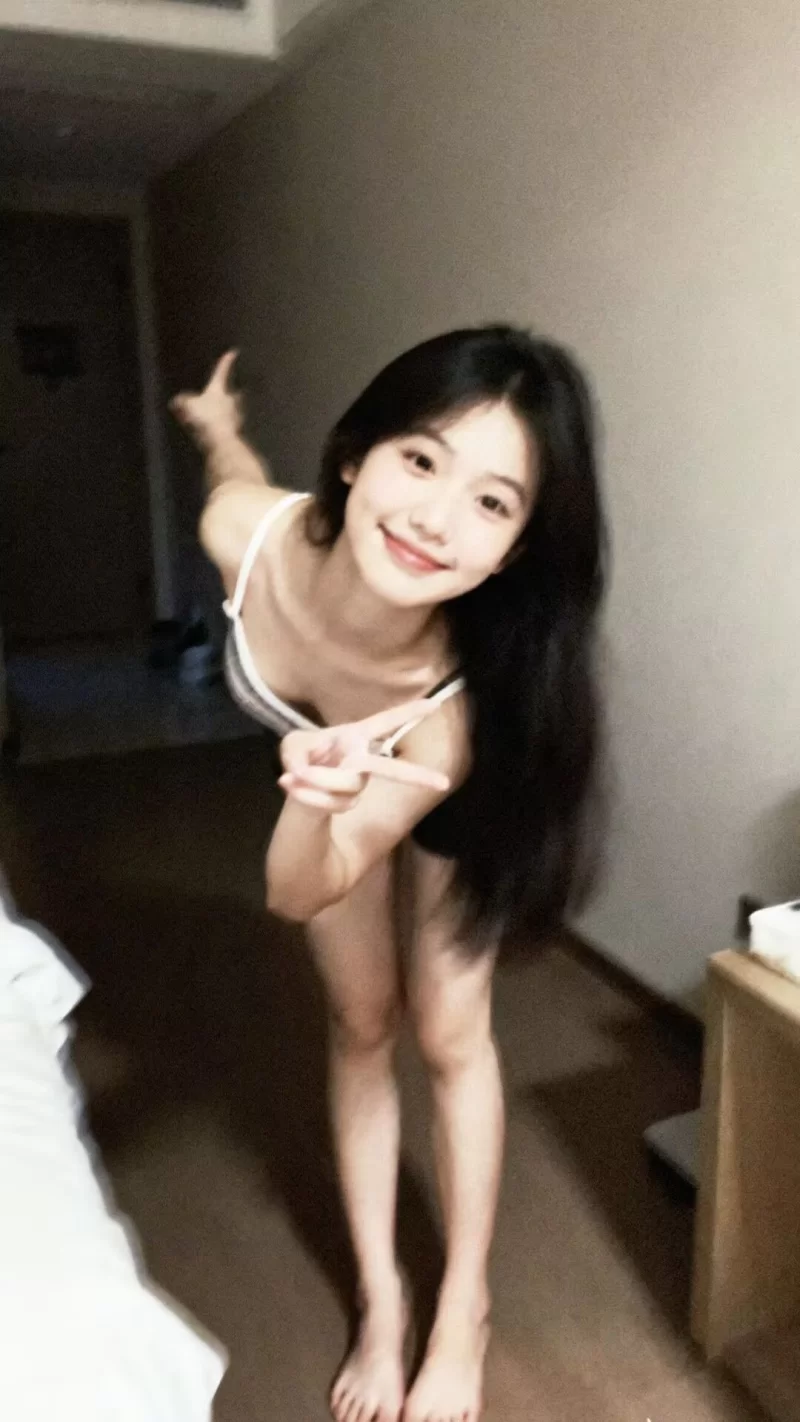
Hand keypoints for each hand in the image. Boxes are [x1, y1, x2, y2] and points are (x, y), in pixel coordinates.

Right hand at [169, 350, 242, 448]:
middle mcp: (229, 401)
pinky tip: (209, 431)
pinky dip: (218, 426)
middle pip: (231, 393)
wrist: (220, 440)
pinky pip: (225, 426)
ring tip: (209, 416)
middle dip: (228, 393)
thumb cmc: (206, 417)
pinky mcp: (233, 431)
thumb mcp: (187, 405)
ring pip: (229, 411)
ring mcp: (233, 416)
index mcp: (218, 389)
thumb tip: (176, 401)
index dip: (226, 361)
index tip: (233, 353)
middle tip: (226, 393)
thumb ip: (182, 401)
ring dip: (221, 412)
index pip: (221, 371)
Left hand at [279, 700, 449, 814]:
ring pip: (346, 785)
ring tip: (294, 776)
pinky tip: (293, 788)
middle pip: (389, 770)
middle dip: (417, 776)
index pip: (385, 722)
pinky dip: (309, 797)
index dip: (409, 713)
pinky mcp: (348, 801)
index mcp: (354, 736)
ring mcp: (356, 781)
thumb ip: (298, 755)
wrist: (294, 785)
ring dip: (318, 781)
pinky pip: (331, 802)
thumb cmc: (301, 755)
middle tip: (444, 784)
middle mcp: (361, 758)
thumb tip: (304, 772)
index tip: (436, 704)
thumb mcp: (292, 746)